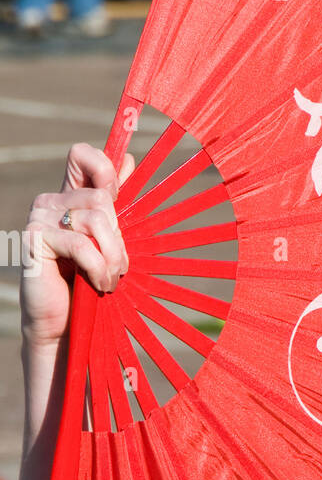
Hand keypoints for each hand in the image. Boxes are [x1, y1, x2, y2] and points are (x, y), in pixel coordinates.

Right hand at [20, 143, 133, 348]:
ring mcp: (40, 218)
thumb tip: (129, 159)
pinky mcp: (34, 240)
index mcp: (70, 197)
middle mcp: (51, 201)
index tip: (118, 201)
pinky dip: (97, 268)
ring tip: (110, 279)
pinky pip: (81, 245)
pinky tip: (99, 284)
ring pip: (96, 220)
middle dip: (119, 237)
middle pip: (102, 197)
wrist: (65, 323)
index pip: (82, 155)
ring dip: (113, 256)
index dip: (106, 169)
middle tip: (118, 266)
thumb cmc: (90, 282)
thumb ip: (116, 204)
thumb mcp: (109, 241)